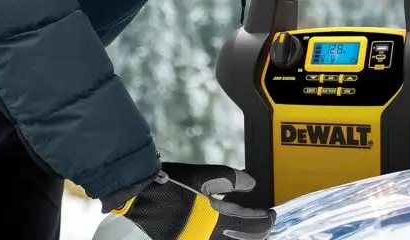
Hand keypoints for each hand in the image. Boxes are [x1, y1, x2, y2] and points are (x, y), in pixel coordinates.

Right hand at [100, 163, 274, 239]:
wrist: (137, 199)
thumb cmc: (169, 185)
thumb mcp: (201, 176)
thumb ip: (229, 179)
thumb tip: (251, 182)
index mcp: (214, 222)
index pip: (250, 227)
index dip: (265, 221)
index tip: (272, 215)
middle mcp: (207, 239)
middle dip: (257, 233)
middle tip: (263, 222)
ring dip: (241, 237)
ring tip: (247, 227)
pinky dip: (225, 237)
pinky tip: (226, 228)